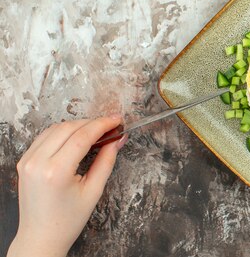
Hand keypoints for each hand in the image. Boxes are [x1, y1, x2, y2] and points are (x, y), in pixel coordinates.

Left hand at [8, 115, 126, 256]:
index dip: (102, 124)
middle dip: (92, 123)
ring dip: (77, 125)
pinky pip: (45, 136)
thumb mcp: (94, 191)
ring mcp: (27, 161)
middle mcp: (38, 162)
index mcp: (56, 172)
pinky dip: (62, 132)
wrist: (41, 236)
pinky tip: (76, 137)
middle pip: (69, 128)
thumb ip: (106, 160)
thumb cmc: (67, 220)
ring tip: (95, 131)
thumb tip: (117, 139)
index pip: (82, 136)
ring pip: (56, 128)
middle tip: (110, 126)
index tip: (117, 120)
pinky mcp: (24, 161)